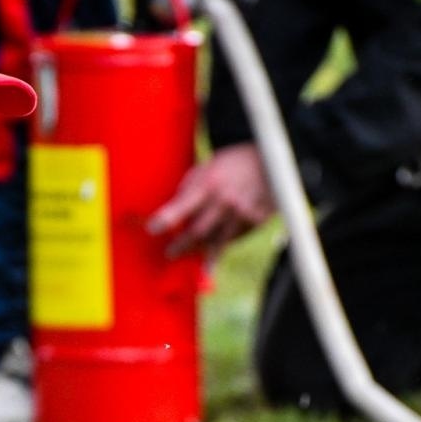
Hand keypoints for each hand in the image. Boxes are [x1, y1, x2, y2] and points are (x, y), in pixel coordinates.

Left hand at [147, 142, 274, 260]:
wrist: (269, 163)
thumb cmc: (231, 165)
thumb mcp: (207, 168)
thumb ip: (189, 190)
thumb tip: (171, 212)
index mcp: (209, 183)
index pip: (182, 205)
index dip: (165, 218)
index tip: (151, 228)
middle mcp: (224, 201)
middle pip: (197, 231)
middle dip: (180, 245)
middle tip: (170, 253)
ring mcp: (241, 214)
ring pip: (216, 242)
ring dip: (200, 254)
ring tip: (189, 258)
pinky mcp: (254, 222)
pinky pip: (233, 240)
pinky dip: (221, 246)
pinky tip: (213, 254)